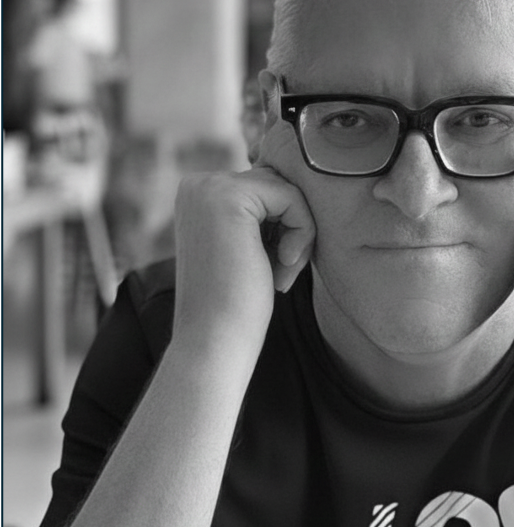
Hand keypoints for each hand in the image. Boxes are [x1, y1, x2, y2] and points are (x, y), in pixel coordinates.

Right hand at [172, 166, 314, 353]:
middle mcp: (197, 185)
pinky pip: (293, 198)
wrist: (214, 341)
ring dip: (298, 233)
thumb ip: (263, 214)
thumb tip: (296, 187)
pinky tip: (284, 266)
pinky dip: (302, 233)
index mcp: (198, 196)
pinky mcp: (230, 197)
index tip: (275, 267)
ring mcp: (209, 188)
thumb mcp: (249, 247)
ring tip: (283, 273)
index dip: (283, 228)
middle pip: (278, 186)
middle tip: (283, 272)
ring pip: (288, 191)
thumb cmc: (238, 304)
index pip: (266, 190)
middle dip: (292, 228)